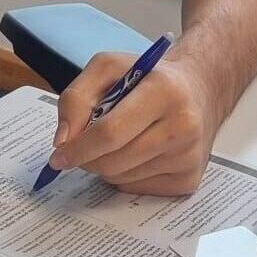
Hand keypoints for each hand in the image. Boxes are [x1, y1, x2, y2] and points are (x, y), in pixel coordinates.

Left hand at [49, 50, 219, 196]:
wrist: (198, 91)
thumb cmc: (148, 79)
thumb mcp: (108, 68)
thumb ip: (76, 97)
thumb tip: (63, 141)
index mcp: (163, 90)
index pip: (110, 133)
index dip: (78, 148)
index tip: (58, 155)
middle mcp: (183, 125)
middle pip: (113, 161)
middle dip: (87, 159)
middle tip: (81, 148)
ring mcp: (189, 156)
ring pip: (122, 178)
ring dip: (105, 166)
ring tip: (117, 142)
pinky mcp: (189, 179)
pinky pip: (137, 188)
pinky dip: (124, 175)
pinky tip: (135, 153)